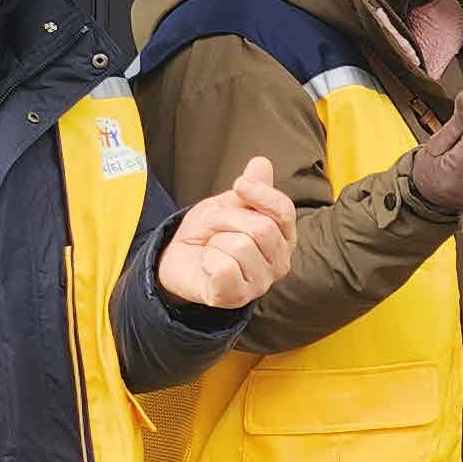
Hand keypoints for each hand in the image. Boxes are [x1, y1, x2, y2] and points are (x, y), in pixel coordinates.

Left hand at [159, 157, 297, 309]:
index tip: (238, 184)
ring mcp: (260, 283)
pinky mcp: (236, 298)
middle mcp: (279, 263)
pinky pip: (223, 268)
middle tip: (213, 226)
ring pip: (239, 246)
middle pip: (261, 229)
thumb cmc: (209, 232)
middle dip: (227, 219)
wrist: (179, 259)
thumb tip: (261, 163)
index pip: (283, 211)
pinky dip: (208, 261)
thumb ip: (251, 187)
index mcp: (283, 237)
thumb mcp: (229, 203)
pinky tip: (209, 266)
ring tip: (211, 248)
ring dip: (215, 241)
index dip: (261, 194)